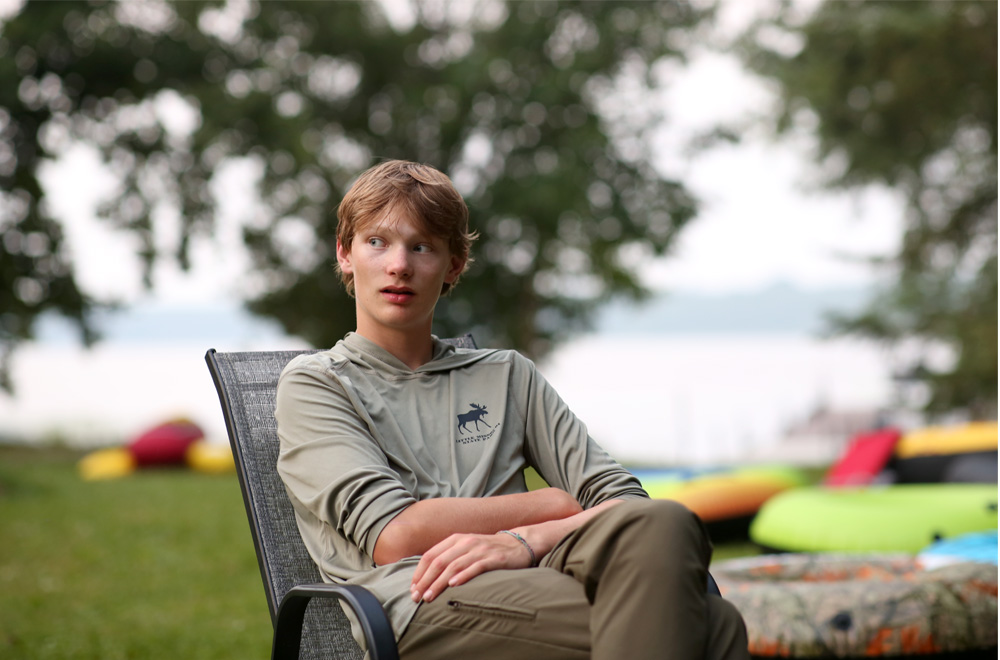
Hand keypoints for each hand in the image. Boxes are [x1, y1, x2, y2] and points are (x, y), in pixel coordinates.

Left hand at [410, 532, 533, 602]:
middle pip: (439, 561)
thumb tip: (426, 576)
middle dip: (425, 580)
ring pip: (453, 566)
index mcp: (455, 539)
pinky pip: (475, 567)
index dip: (419, 572)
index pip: (430, 555)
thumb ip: (449, 557)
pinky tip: (454, 585)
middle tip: (416, 597)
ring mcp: (479, 549)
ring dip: (439, 582)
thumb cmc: (488, 550)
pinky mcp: (493, 558)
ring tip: (429, 597)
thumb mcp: (466, 548)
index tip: (412, 588)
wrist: (518, 544)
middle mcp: (465, 542)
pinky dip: (463, 576)